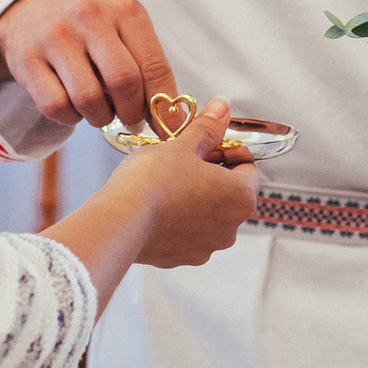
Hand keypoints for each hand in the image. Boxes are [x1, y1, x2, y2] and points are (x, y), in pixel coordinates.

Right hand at [0, 0, 174, 129]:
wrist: (30, 13)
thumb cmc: (89, 32)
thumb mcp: (123, 33)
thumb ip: (148, 69)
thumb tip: (174, 121)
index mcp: (125, 9)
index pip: (155, 66)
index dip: (163, 105)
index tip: (167, 128)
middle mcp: (90, 16)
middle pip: (124, 82)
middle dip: (131, 113)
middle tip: (130, 120)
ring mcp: (56, 36)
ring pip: (89, 99)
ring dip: (100, 118)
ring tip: (100, 111)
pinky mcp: (28, 59)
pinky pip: (57, 107)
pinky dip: (70, 118)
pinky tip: (74, 107)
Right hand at [105, 97, 257, 267]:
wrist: (119, 221)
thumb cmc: (153, 182)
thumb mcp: (183, 145)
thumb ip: (208, 128)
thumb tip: (223, 109)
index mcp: (241, 198)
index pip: (248, 167)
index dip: (227, 150)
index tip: (206, 142)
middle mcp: (230, 228)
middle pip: (229, 192)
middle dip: (210, 173)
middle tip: (184, 157)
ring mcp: (206, 247)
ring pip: (207, 214)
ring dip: (194, 197)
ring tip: (167, 180)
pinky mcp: (180, 258)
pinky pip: (186, 233)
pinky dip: (177, 219)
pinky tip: (156, 204)